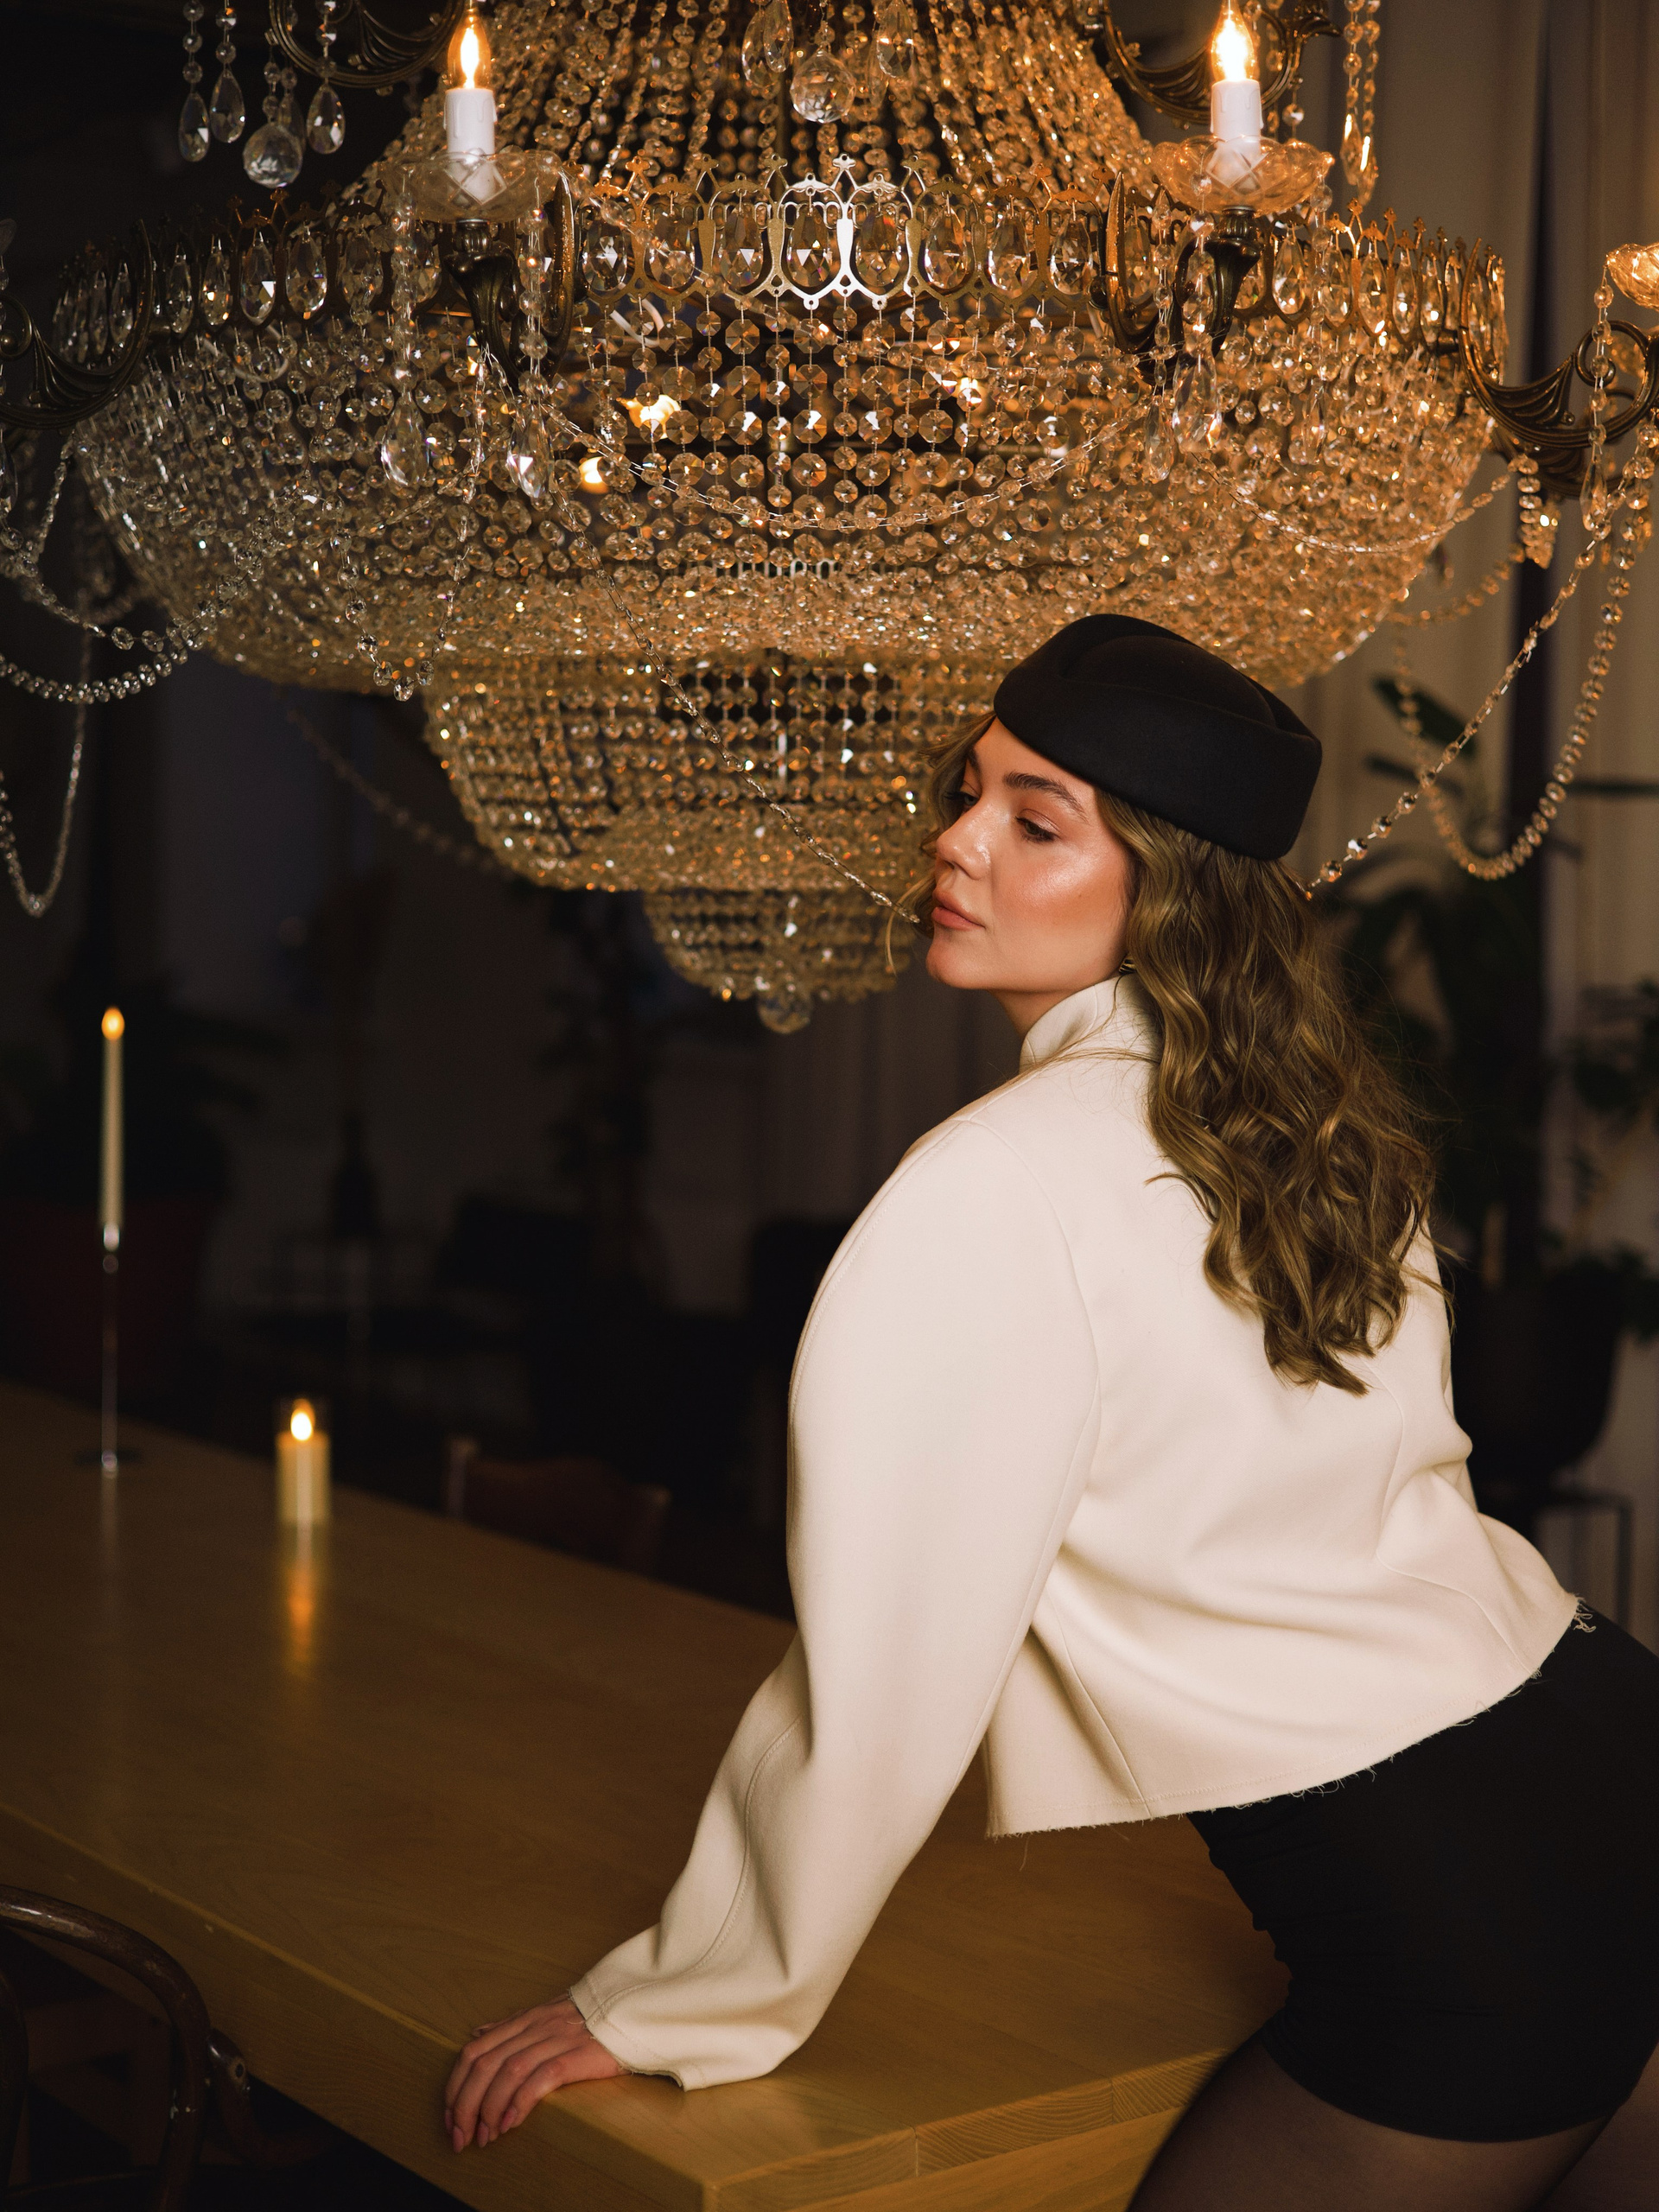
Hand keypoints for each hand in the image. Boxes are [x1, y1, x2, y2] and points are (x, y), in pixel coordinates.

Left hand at [443, 1995, 620, 2149]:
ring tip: (486, 2137)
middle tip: (462, 2137)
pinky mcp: (576, 2055)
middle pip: (484, 2066)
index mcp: (521, 2020)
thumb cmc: (585, 2019)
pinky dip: (521, 2102)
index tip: (450, 2118)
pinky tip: (513, 2124)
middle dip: (465, 2106)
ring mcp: (554, 2039)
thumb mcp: (542, 2015)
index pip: (473, 2052)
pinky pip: (540, 2078)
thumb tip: (476, 2034)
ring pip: (507, 2072)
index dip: (455, 2087)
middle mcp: (532, 2027)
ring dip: (489, 2110)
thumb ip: (509, 2027)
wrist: (628, 2011)